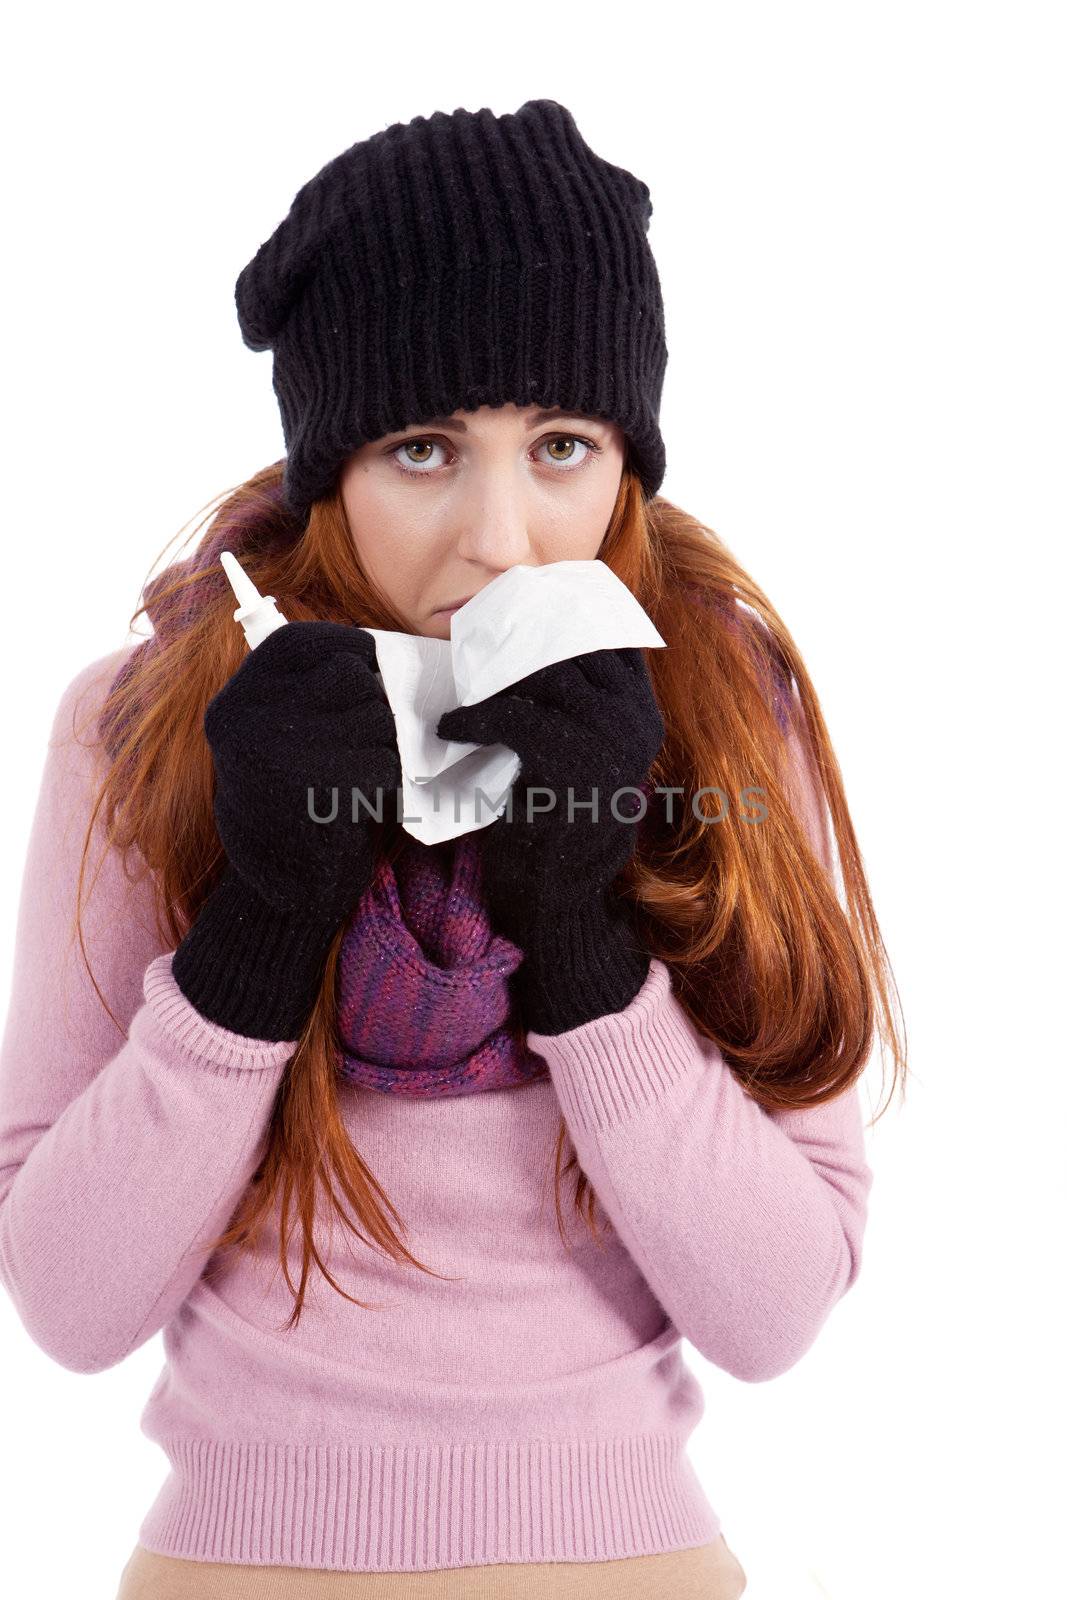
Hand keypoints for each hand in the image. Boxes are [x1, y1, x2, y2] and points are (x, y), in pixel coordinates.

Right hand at [172, 620, 400, 1040]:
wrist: (284, 893)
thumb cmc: (297, 802)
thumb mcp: (282, 733)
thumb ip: (314, 690)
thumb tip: (388, 653)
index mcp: (237, 695)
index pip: (312, 642)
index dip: (355, 656)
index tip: (370, 680)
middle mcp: (247, 715)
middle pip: (354, 679)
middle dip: (375, 711)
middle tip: (362, 748)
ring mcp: (277, 749)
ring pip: (377, 717)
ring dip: (386, 747)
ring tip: (359, 776)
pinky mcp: (316, 785)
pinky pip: (386, 760)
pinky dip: (389, 781)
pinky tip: (363, 801)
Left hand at [436, 648, 664, 1034]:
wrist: (559, 902)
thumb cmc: (558, 825)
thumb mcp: (580, 755)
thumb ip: (575, 704)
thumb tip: (527, 640)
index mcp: (644, 714)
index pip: (608, 634)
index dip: (561, 615)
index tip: (516, 610)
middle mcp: (636, 723)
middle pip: (571, 645)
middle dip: (517, 641)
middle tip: (473, 646)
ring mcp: (611, 746)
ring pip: (540, 676)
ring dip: (491, 680)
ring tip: (462, 692)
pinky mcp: (572, 770)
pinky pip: (514, 718)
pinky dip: (474, 719)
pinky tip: (452, 729)